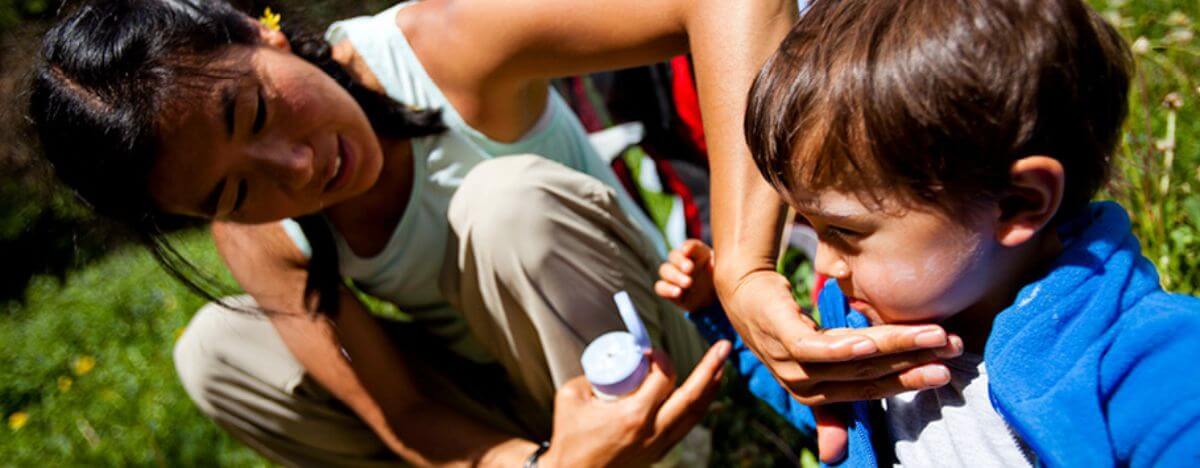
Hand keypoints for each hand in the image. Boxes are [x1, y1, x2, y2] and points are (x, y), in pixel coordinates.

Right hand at [540, 341, 730, 466]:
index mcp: (633, 416)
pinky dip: (698, 407)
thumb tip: (615, 360)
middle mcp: (652, 431)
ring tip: (722, 367)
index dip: (662, 358)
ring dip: (711, 388)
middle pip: (692, 395)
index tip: (652, 351)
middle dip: (711, 368)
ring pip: (695, 413)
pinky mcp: (658, 453)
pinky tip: (704, 394)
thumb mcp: (571, 397)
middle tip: (724, 347)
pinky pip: (686, 426)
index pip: (663, 378)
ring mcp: (659, 445)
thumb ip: (593, 374)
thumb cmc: (569, 438)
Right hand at [655, 239, 717, 311]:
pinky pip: (660, 287)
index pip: (689, 245)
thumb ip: (720, 262)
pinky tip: (678, 293)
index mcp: (697, 253)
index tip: (687, 251)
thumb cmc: (720, 279)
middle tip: (690, 269)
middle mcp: (682, 262)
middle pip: (674, 256)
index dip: (688, 247)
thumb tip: (718, 258)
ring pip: (665, 270)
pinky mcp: (669, 290)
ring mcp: (674, 276)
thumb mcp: (724, 269)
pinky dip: (667, 289)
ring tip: (688, 284)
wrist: (714, 299)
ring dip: (674, 276)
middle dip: (680, 261)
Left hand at [716, 270, 961, 462]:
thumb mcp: (811, 365)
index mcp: (816, 394)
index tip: (946, 368)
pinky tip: (869, 340)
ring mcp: (789, 362)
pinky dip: (844, 345)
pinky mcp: (780, 336)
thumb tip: (834, 458)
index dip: (910, 380)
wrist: (742, 294)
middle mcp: (804, 384)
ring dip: (895, 346)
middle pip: (869, 374)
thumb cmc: (784, 330)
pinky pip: (816, 347)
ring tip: (931, 334)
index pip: (872, 389)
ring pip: (852, 358)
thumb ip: (829, 408)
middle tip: (951, 348)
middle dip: (914, 361)